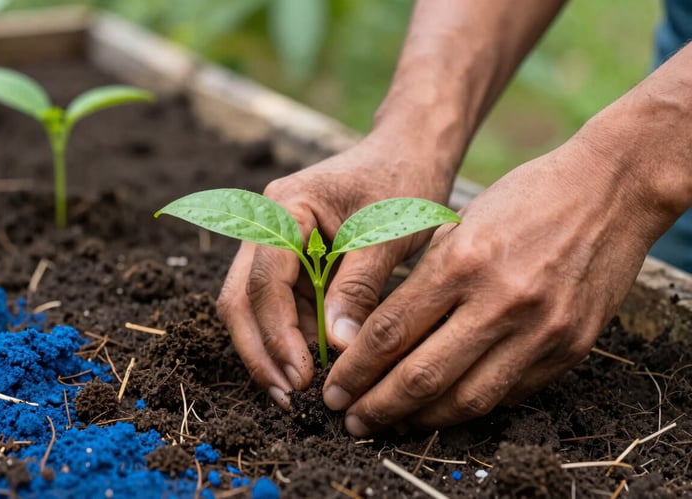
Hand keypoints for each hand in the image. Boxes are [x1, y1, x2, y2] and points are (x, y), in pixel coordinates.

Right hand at [217, 131, 455, 405]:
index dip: (277, 335)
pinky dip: (291, 334)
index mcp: (286, 207)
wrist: (410, 150)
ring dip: (272, 347)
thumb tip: (337, 349)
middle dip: (260, 351)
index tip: (301, 378)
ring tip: (300, 389)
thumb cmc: (403, 182)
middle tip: (288, 396)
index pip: (265, 281)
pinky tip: (312, 362)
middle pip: (242, 297)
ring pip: (253, 305)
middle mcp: (267, 222)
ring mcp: (274, 240)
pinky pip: (278, 302)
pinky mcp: (289, 257)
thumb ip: (359, 288)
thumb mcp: (387, 235)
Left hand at [322, 136, 656, 434]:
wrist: (610, 192)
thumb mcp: (460, 225)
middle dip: (376, 406)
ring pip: (466, 399)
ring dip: (419, 420)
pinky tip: (443, 408)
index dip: (354, 370)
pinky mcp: (570, 348)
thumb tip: (377, 339)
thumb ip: (423, 283)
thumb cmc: (525, 199)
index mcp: (462, 261)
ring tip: (391, 423)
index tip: (334, 389)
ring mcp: (540, 330)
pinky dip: (469, 407)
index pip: (390, 332)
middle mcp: (500, 301)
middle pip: (421, 376)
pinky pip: (509, 394)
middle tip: (349, 419)